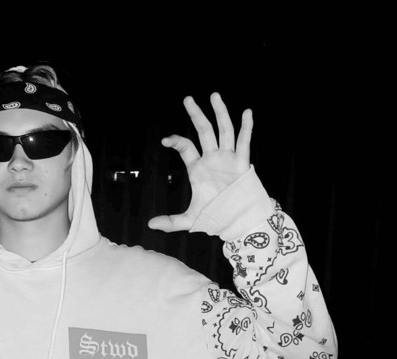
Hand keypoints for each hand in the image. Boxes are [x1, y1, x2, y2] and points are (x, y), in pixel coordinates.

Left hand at [148, 92, 252, 232]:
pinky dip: (246, 127)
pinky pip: (244, 142)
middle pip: (204, 131)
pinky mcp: (242, 163)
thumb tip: (150, 225)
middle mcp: (212, 158)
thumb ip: (171, 222)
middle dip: (196, 115)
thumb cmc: (215, 217)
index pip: (186, 146)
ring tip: (214, 95)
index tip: (165, 140)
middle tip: (187, 99)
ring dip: (220, 113)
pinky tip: (247, 112)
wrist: (237, 221)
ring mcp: (228, 158)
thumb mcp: (190, 219)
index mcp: (198, 168)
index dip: (176, 141)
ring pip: (224, 130)